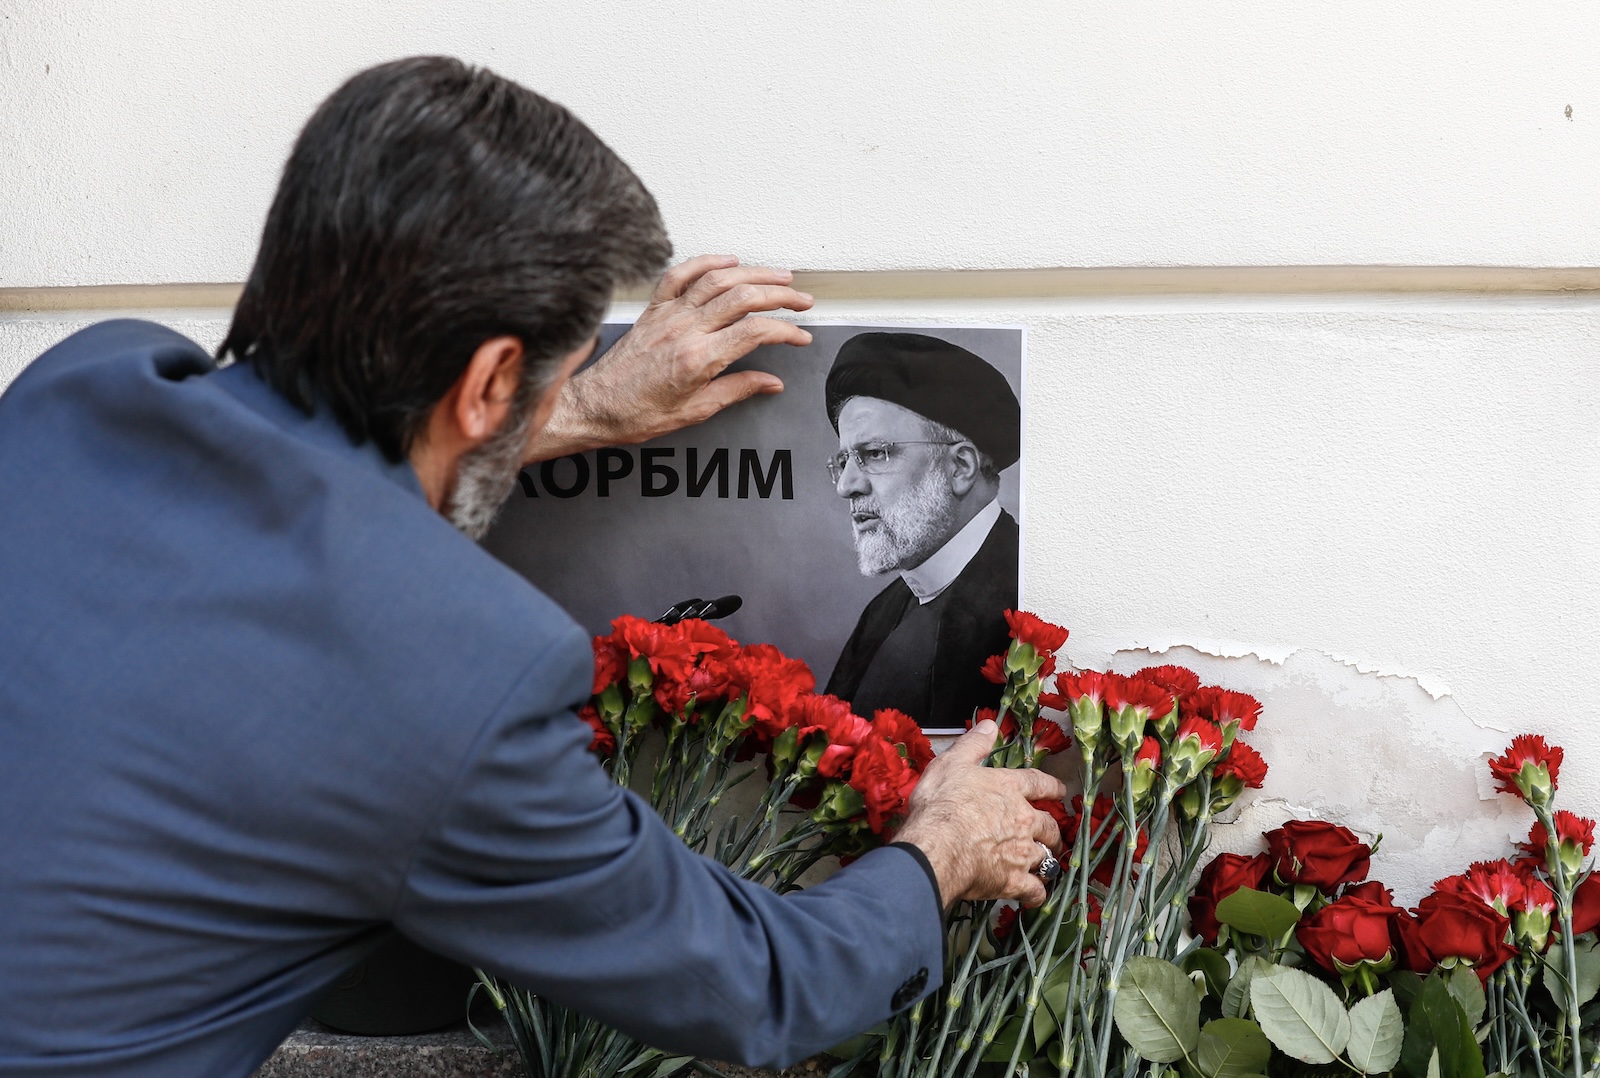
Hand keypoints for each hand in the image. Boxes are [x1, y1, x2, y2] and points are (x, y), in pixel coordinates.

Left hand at [524, 255, 814, 461]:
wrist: (594, 406)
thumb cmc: (636, 413)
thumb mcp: (696, 411)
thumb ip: (737, 390)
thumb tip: (769, 383)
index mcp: (698, 358)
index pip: (755, 331)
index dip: (786, 330)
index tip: (799, 336)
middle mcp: (684, 329)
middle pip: (744, 296)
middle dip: (781, 295)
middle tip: (802, 300)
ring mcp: (668, 314)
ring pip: (718, 279)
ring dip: (754, 273)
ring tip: (778, 277)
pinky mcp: (654, 309)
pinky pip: (681, 273)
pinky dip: (707, 262)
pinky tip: (728, 261)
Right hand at [894, 721, 1067, 909]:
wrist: (937, 846)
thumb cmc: (941, 803)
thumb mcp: (952, 763)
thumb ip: (974, 744)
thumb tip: (990, 725)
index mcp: (1009, 788)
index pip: (1038, 784)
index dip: (1051, 787)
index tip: (1061, 791)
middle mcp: (1023, 820)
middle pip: (1048, 826)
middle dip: (1052, 831)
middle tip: (1052, 835)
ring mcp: (1021, 853)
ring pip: (1046, 858)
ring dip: (1047, 861)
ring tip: (1046, 865)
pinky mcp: (1013, 881)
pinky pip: (1034, 890)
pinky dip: (1037, 893)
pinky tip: (1035, 895)